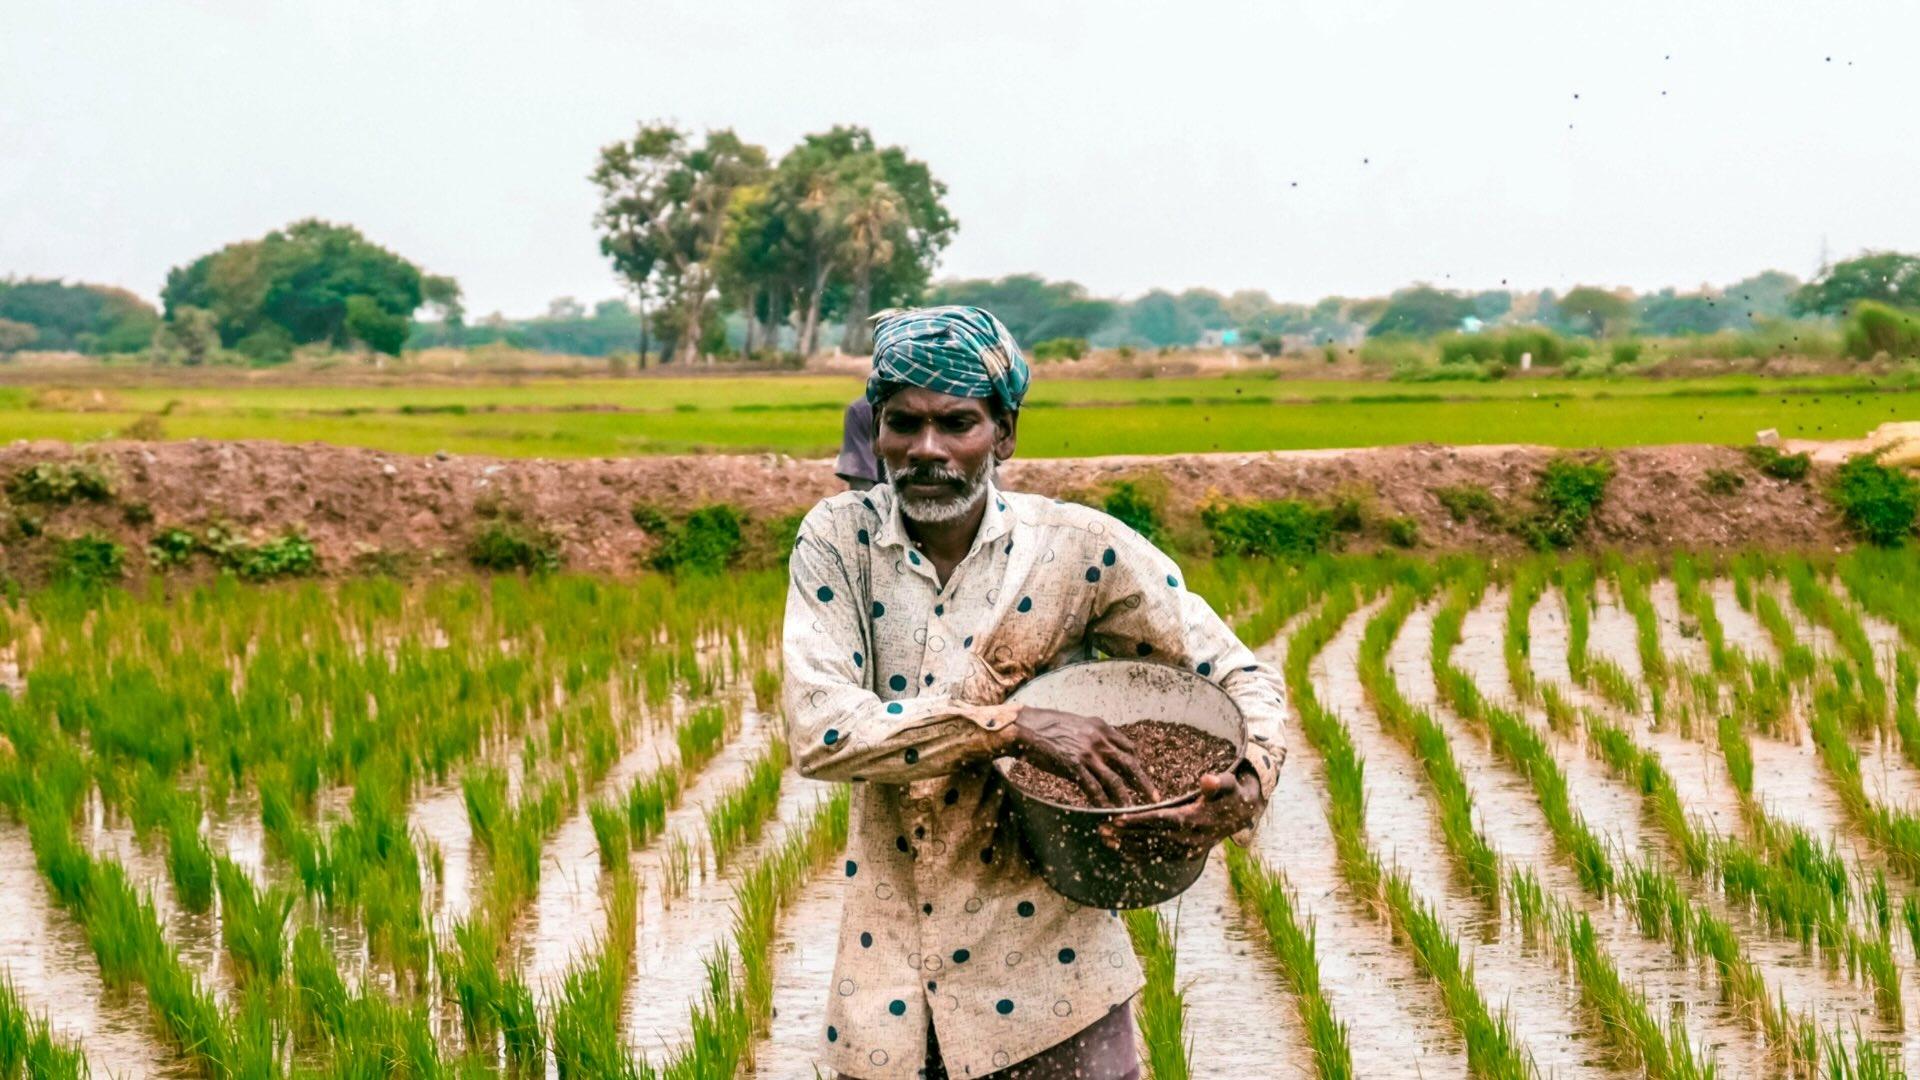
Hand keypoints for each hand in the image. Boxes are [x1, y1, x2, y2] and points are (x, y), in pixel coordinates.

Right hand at [1000, 706, 1159, 807]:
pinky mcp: (1074, 766)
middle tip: (1154, 798)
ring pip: (1115, 780)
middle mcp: (1099, 739)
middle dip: (1144, 783)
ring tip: (1133, 811)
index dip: (1137, 764)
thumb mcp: (1076, 725)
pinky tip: (1107, 812)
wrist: (1024, 727)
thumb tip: (1100, 752)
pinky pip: (1094, 789)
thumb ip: (1091, 737)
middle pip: (1130, 764)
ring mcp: (1087, 753)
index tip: (1141, 776)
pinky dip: (1103, 802)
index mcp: (1101, 727)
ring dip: (1126, 798)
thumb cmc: (1046, 726)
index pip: (1128, 747)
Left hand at [1099, 766, 1265, 857]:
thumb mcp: (1228, 783)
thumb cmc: (1230, 794)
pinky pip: (1159, 858)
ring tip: (1105, 842)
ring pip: (1152, 850)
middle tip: (1101, 831)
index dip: (1138, 820)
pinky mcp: (1185, 854)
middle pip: (1151, 837)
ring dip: (1128, 847)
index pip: (1161, 820)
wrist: (1242, 814)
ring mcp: (1187, 849)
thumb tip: (1208, 780)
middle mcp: (1189, 838)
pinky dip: (1141, 856)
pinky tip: (1123, 854)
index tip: (1118, 819)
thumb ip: (1217, 783)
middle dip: (1125, 835)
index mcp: (1195, 819)